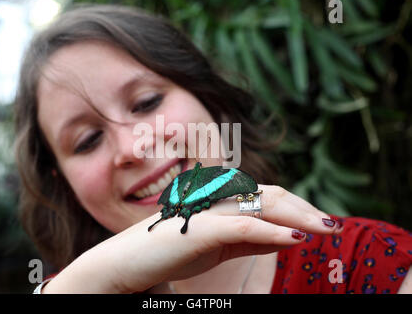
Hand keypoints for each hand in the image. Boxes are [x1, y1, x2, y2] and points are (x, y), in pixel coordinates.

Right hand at [43, 184, 341, 292]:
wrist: (125, 262)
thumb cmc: (167, 253)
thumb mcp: (215, 246)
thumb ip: (245, 238)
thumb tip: (280, 237)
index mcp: (223, 205)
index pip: (268, 198)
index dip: (298, 207)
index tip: (321, 223)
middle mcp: (219, 201)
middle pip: (272, 196)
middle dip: (306, 209)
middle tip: (332, 225)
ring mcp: (211, 212)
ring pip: (264, 205)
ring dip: (300, 216)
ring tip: (326, 228)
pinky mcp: (202, 230)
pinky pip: (245, 227)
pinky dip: (273, 232)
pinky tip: (296, 239)